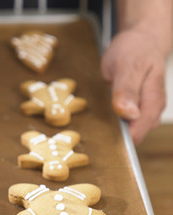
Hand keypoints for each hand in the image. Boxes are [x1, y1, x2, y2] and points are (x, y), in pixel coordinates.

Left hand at [101, 29, 167, 144]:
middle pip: (136, 134)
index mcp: (154, 98)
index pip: (140, 129)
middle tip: (96, 133)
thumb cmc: (134, 50)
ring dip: (115, 130)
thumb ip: (127, 90)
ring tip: (99, 124)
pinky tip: (105, 117)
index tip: (104, 140)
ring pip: (131, 129)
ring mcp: (147, 108)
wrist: (141, 40)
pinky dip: (115, 122)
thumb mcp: (126, 66)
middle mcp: (153, 107)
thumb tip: (130, 114)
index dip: (123, 138)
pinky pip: (127, 122)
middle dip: (117, 136)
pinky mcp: (138, 108)